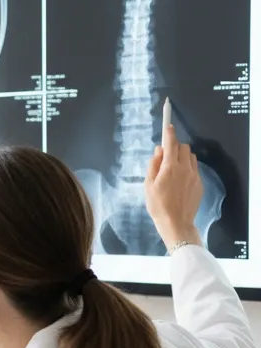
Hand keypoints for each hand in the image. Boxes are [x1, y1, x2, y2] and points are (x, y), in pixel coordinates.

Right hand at [144, 119, 202, 250]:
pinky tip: (179, 181)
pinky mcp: (199, 183)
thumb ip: (153, 165)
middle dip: (174, 147)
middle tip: (165, 156)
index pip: (171, 144)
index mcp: (170, 167)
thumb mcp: (148, 185)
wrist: (176, 222)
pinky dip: (186, 168)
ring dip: (182, 156)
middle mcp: (185, 168)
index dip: (169, 133)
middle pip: (183, 147)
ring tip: (172, 169)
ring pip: (190, 157)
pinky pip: (194, 168)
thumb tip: (158, 150)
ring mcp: (194, 175)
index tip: (168, 125)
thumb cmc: (157, 205)